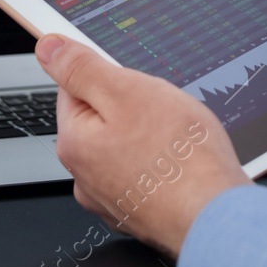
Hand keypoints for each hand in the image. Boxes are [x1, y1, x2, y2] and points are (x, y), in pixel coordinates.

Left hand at [36, 35, 249, 256]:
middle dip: (133, 107)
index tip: (134, 80)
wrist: (217, 218)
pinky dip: (162, 165)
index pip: (74, 89)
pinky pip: (145, 174)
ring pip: (126, 147)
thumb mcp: (127, 92)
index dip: (109, 76)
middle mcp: (85, 177)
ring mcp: (113, 200)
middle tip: (164, 111)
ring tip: (178, 140)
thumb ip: (82, 68)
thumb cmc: (179, 160)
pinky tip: (183, 164)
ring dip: (150, 137)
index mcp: (74, 143)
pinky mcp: (140, 212)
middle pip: (102, 119)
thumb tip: (48, 48)